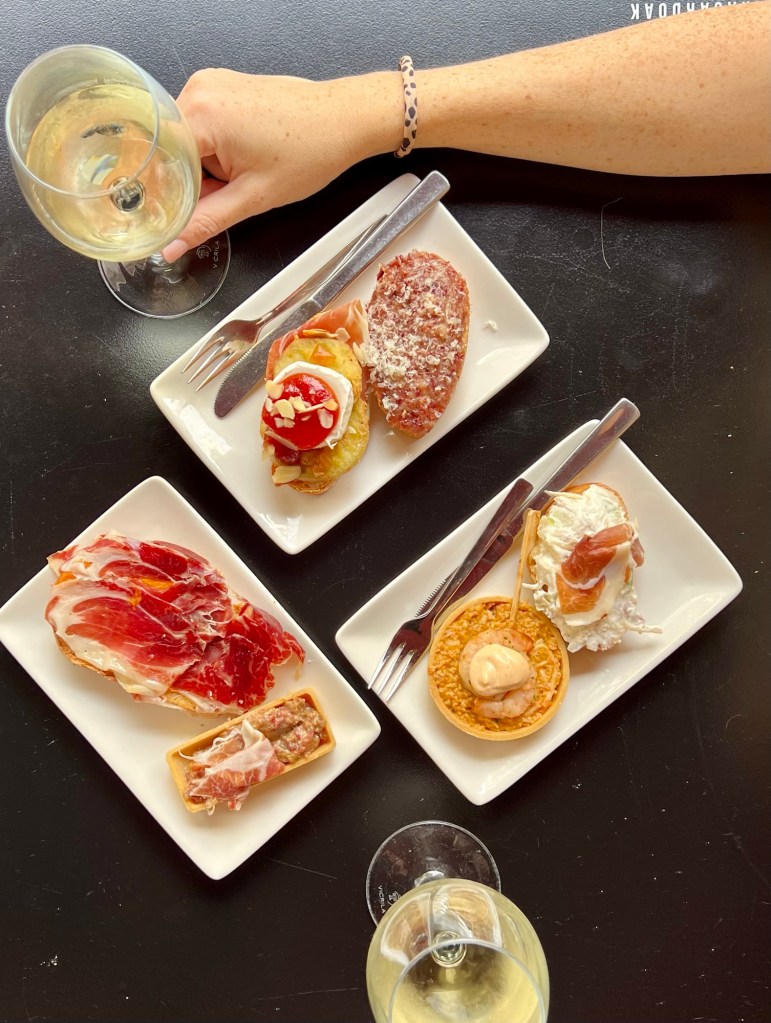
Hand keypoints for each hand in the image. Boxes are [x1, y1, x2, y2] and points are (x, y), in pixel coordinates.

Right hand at [162, 68, 395, 259]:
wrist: (345, 119)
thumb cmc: (311, 151)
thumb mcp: (253, 198)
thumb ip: (206, 222)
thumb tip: (172, 245)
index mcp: (201, 114)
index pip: (156, 162)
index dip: (165, 194)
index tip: (172, 215)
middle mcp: (199, 89)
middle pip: (168, 149)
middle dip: (188, 179)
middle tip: (226, 194)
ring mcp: (210, 83)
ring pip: (185, 139)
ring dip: (204, 165)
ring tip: (245, 171)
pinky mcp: (222, 85)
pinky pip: (201, 124)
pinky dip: (214, 148)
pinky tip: (244, 156)